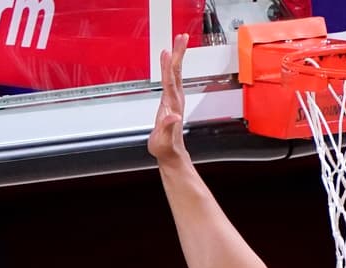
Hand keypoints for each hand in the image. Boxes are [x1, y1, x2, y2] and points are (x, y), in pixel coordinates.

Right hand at [147, 34, 189, 163]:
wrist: (171, 153)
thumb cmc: (165, 147)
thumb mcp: (163, 140)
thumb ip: (168, 127)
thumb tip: (174, 117)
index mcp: (171, 106)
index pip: (169, 82)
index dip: (168, 67)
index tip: (167, 52)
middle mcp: (175, 100)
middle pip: (177, 72)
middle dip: (179, 54)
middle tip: (181, 37)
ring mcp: (175, 99)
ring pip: (176, 73)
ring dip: (178, 56)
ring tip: (178, 41)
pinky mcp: (172, 100)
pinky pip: (172, 78)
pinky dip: (170, 66)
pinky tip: (169, 60)